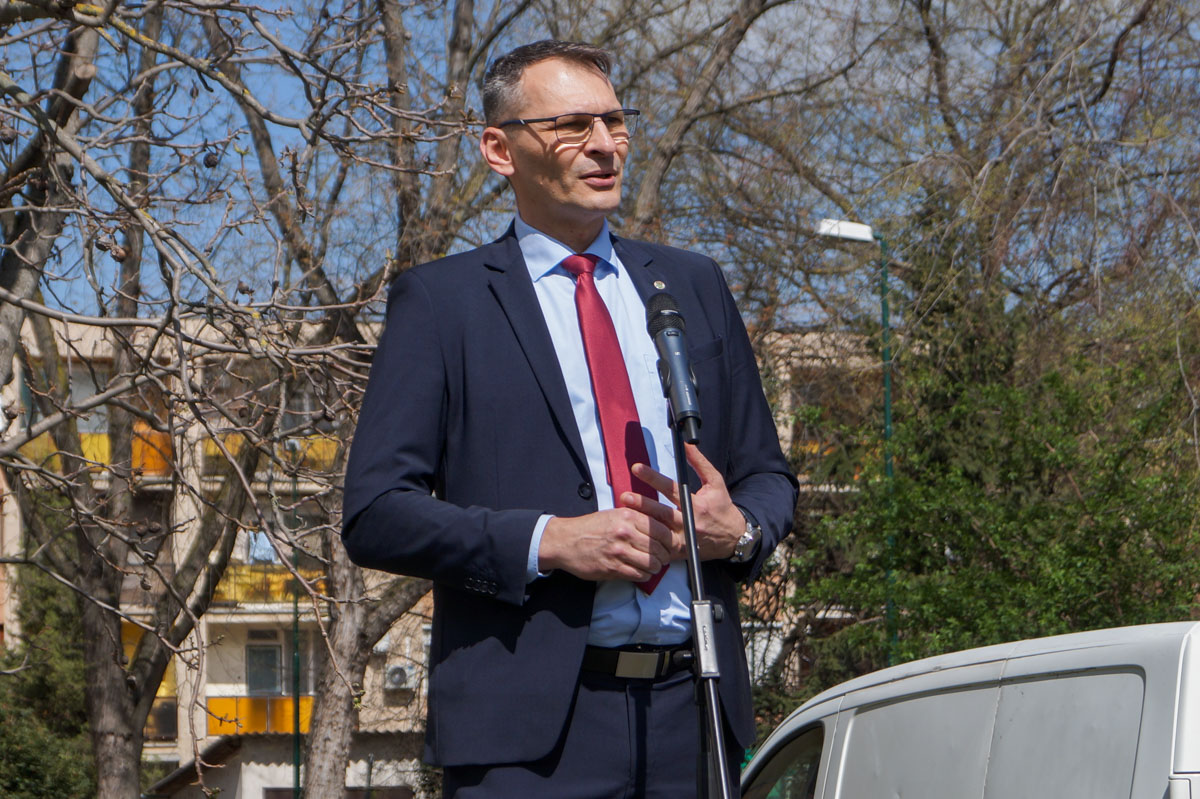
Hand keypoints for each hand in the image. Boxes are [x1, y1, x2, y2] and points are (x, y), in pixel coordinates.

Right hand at [538, 507, 674, 582]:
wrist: (565, 541)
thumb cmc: (590, 527)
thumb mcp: (614, 514)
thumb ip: (636, 518)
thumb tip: (659, 527)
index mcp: (627, 516)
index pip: (661, 530)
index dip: (669, 541)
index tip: (669, 545)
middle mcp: (625, 532)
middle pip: (659, 549)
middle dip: (664, 556)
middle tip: (662, 558)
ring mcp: (619, 551)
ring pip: (652, 564)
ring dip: (655, 568)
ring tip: (652, 566)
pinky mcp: (612, 568)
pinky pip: (639, 575)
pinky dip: (644, 576)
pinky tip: (640, 572)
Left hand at [624, 443, 746, 561]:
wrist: (734, 538)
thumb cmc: (722, 507)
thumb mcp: (715, 482)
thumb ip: (699, 463)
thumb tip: (686, 445)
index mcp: (697, 505)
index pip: (671, 489)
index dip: (653, 478)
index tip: (636, 468)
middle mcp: (690, 523)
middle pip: (662, 513)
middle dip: (643, 504)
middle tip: (625, 497)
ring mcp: (684, 540)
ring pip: (659, 533)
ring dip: (642, 524)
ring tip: (624, 516)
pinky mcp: (680, 552)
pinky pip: (661, 549)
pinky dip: (648, 543)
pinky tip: (634, 536)